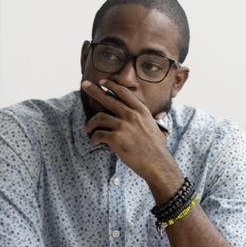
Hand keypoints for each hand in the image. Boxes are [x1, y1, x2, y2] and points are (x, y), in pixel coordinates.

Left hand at [81, 79, 182, 194]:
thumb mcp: (159, 129)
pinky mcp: (116, 138)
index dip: (111, 85)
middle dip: (94, 90)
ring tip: (88, 129)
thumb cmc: (158, 149)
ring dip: (90, 123)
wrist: (157, 164)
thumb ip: (156, 120)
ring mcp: (123, 126)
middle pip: (107, 99)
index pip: (123, 92)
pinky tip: (94, 141)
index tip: (102, 82)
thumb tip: (161, 115)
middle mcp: (131, 115)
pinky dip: (94, 138)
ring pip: (99, 117)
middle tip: (85, 85)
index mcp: (141, 111)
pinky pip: (98, 134)